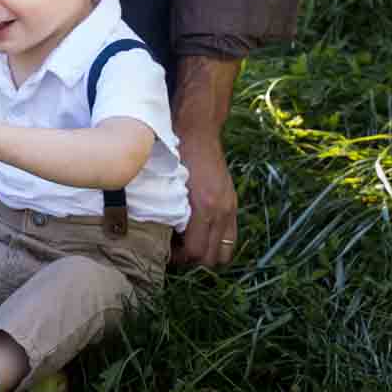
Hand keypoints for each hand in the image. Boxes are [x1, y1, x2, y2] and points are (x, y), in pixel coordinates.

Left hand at [171, 126, 238, 269]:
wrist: (200, 132)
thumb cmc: (178, 153)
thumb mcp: (169, 182)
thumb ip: (168, 209)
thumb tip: (158, 234)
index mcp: (203, 206)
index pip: (196, 251)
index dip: (180, 259)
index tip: (167, 253)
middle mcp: (221, 210)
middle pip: (212, 257)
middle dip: (193, 260)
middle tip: (176, 251)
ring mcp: (230, 208)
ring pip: (225, 251)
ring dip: (208, 253)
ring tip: (190, 244)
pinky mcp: (233, 204)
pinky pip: (231, 236)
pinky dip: (218, 242)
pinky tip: (202, 233)